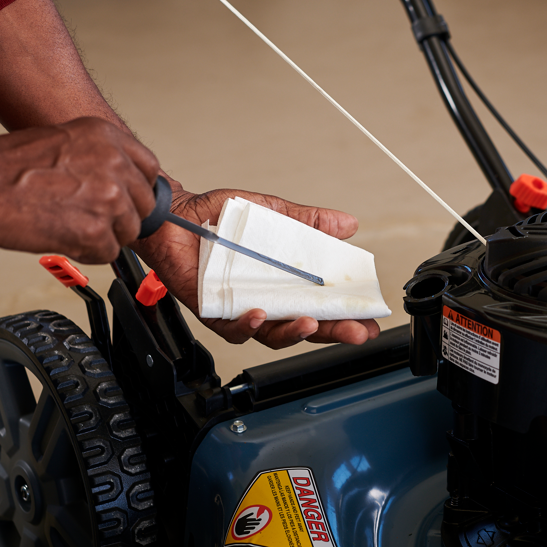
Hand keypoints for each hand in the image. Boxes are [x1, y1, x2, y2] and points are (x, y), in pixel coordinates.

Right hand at [0, 117, 159, 263]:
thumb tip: (115, 179)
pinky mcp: (95, 232)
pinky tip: (61, 237)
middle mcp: (115, 164)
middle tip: (88, 218)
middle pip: (143, 204)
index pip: (149, 169)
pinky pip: (109, 254)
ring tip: (67, 225)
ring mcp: (109, 198)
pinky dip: (87, 253)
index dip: (134, 189)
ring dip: (103, 235)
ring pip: (128, 232)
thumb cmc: (3, 165)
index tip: (123, 199)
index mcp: (107, 136)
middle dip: (120, 216)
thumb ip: (97, 157)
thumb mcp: (63, 140)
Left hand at [136, 179, 381, 348]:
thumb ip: (309, 222)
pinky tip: (260, 314)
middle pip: (303, 325)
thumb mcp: (274, 214)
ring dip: (292, 332)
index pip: (319, 305)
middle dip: (333, 332)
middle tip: (357, 332)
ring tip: (311, 323)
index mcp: (281, 282)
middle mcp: (263, 299)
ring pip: (270, 333)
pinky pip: (231, 326)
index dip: (345, 315)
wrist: (177, 214)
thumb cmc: (219, 217)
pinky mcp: (211, 310)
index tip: (370, 319)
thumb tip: (348, 224)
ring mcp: (238, 308)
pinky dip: (247, 323)